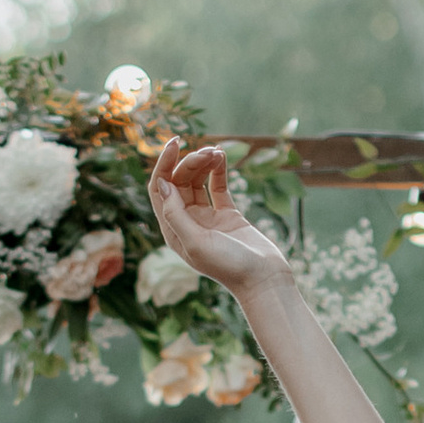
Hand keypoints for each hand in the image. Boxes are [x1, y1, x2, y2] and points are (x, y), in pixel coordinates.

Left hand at [148, 136, 289, 299]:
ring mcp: (207, 217)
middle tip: (206, 152)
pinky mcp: (227, 214)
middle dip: (189, 162)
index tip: (175, 143)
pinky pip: (217, 186)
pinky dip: (218, 170)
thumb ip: (176, 214)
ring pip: (197, 181)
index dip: (163, 164)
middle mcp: (187, 222)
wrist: (263, 279)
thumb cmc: (229, 266)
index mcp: (173, 230)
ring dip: (203, 163)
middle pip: (178, 182)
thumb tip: (163, 184)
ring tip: (216, 152)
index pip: (160, 190)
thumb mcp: (196, 242)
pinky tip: (221, 156)